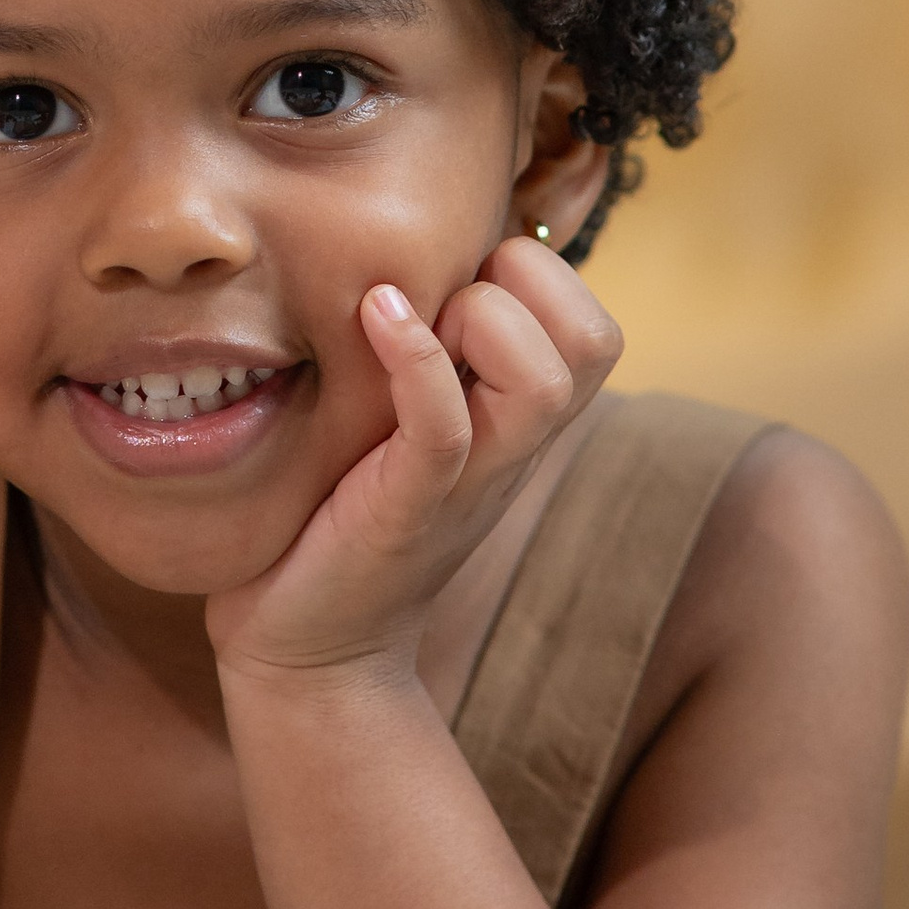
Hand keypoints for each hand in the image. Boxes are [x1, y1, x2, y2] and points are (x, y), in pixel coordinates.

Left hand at [205, 238, 619, 688]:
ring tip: (404, 315)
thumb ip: (434, 355)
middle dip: (525, 282)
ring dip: (481, 319)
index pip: (594, 323)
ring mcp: (469, 482)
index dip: (537, 273)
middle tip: (443, 302)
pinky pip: (445, 424)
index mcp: (520, 423)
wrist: (311, 651)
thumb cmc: (343, 516)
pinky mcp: (407, 508)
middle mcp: (514, 449)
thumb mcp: (407, 423)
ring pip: (547, 380)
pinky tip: (374, 315)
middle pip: (597, 338)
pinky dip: (418, 358)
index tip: (454, 284)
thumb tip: (413, 258)